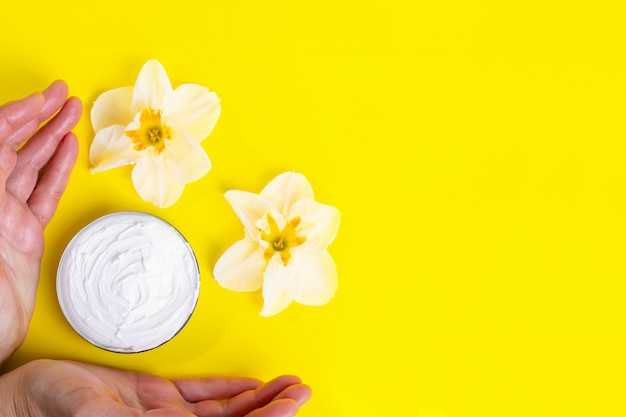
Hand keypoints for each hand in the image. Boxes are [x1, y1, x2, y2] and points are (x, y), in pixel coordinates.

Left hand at [0, 82, 80, 364]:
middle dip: (37, 116)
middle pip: (11, 145)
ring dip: (51, 138)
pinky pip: (44, 195)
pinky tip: (67, 153)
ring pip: (31, 166)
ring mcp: (5, 216)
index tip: (43, 96)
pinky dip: (57, 171)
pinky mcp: (24, 235)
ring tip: (70, 116)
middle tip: (62, 96)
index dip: (18, 112)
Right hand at [0, 359, 311, 416]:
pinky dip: (225, 389)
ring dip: (258, 399)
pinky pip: (199, 395)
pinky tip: (248, 385)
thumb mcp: (101, 415)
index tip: (294, 403)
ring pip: (223, 411)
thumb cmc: (55, 412)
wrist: (28, 399)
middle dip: (273, 409)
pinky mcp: (153, 398)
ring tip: (286, 385)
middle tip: (301, 390)